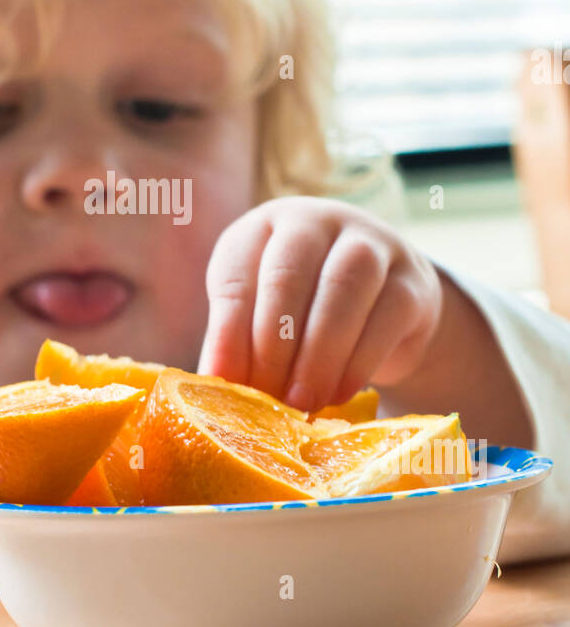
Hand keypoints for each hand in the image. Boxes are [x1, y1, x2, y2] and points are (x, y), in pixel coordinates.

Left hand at [197, 198, 442, 411]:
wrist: (383, 301)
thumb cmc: (305, 309)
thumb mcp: (262, 314)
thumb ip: (240, 343)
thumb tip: (216, 389)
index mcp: (264, 227)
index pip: (236, 276)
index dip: (227, 334)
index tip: (223, 383)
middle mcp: (316, 222)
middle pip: (287, 277)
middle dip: (272, 347)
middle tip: (266, 399)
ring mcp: (371, 243)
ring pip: (341, 291)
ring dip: (317, 357)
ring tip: (301, 404)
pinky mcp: (412, 280)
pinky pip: (385, 318)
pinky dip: (358, 364)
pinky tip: (338, 395)